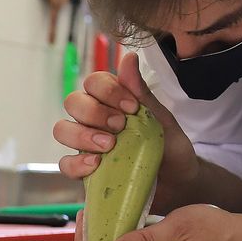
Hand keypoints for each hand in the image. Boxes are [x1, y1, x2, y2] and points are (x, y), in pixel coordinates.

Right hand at [54, 50, 198, 203]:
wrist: (179, 182)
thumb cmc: (170, 147)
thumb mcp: (161, 119)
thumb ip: (142, 93)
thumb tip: (129, 58)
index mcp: (112, 102)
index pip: (93, 83)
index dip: (107, 91)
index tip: (131, 107)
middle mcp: (94, 120)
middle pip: (73, 102)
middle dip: (94, 112)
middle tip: (120, 126)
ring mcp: (86, 144)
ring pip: (62, 130)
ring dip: (82, 135)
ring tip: (109, 146)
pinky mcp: (85, 171)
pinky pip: (66, 164)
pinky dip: (77, 163)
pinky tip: (96, 165)